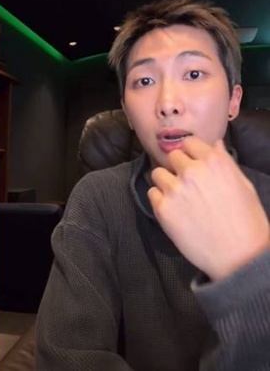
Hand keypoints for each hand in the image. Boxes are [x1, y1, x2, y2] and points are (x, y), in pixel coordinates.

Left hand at [147, 136, 269, 280]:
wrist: (238, 256)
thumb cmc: (247, 222)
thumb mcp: (243, 185)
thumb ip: (224, 162)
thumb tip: (213, 144)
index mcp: (214, 162)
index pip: (189, 142)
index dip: (190, 153)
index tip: (192, 162)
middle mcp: (192, 171)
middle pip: (172, 157)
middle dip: (178, 167)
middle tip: (185, 182)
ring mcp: (175, 189)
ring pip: (157, 173)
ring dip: (165, 182)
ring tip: (177, 196)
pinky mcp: (162, 208)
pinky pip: (152, 193)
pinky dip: (159, 199)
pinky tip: (173, 209)